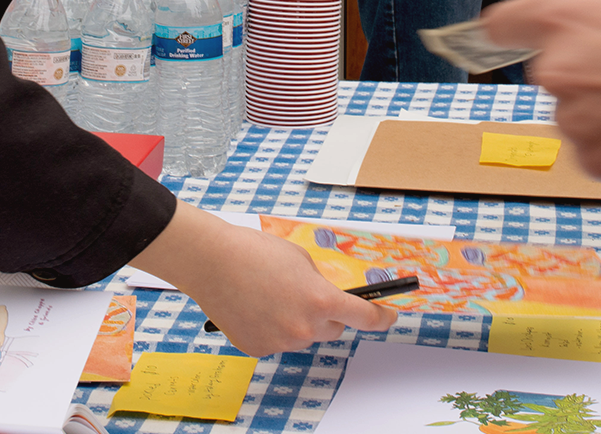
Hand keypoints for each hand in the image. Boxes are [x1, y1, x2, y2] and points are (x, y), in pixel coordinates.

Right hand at [129, 203, 396, 354]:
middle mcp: (305, 328)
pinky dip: (273, 329)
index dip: (381, 318)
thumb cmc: (254, 251)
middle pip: (333, 329)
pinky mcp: (258, 349)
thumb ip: (319, 283)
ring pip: (303, 336)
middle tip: (308, 294)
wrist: (211, 261)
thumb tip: (324, 298)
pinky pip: (277, 341)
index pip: (365, 317)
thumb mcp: (301, 260)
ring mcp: (281, 342)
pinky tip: (256, 308)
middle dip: (328, 314)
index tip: (389, 317)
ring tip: (272, 296)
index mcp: (321, 301)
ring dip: (298, 321)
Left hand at [483, 0, 600, 180]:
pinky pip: (597, 150)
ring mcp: (572, 118)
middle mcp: (555, 68)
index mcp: (562, 17)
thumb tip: (589, 33)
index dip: (512, 29)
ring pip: (576, 115)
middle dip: (582, 75)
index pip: (505, 22)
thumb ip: (598, 18)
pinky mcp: (594, 159)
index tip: (513, 34)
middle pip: (551, 74)